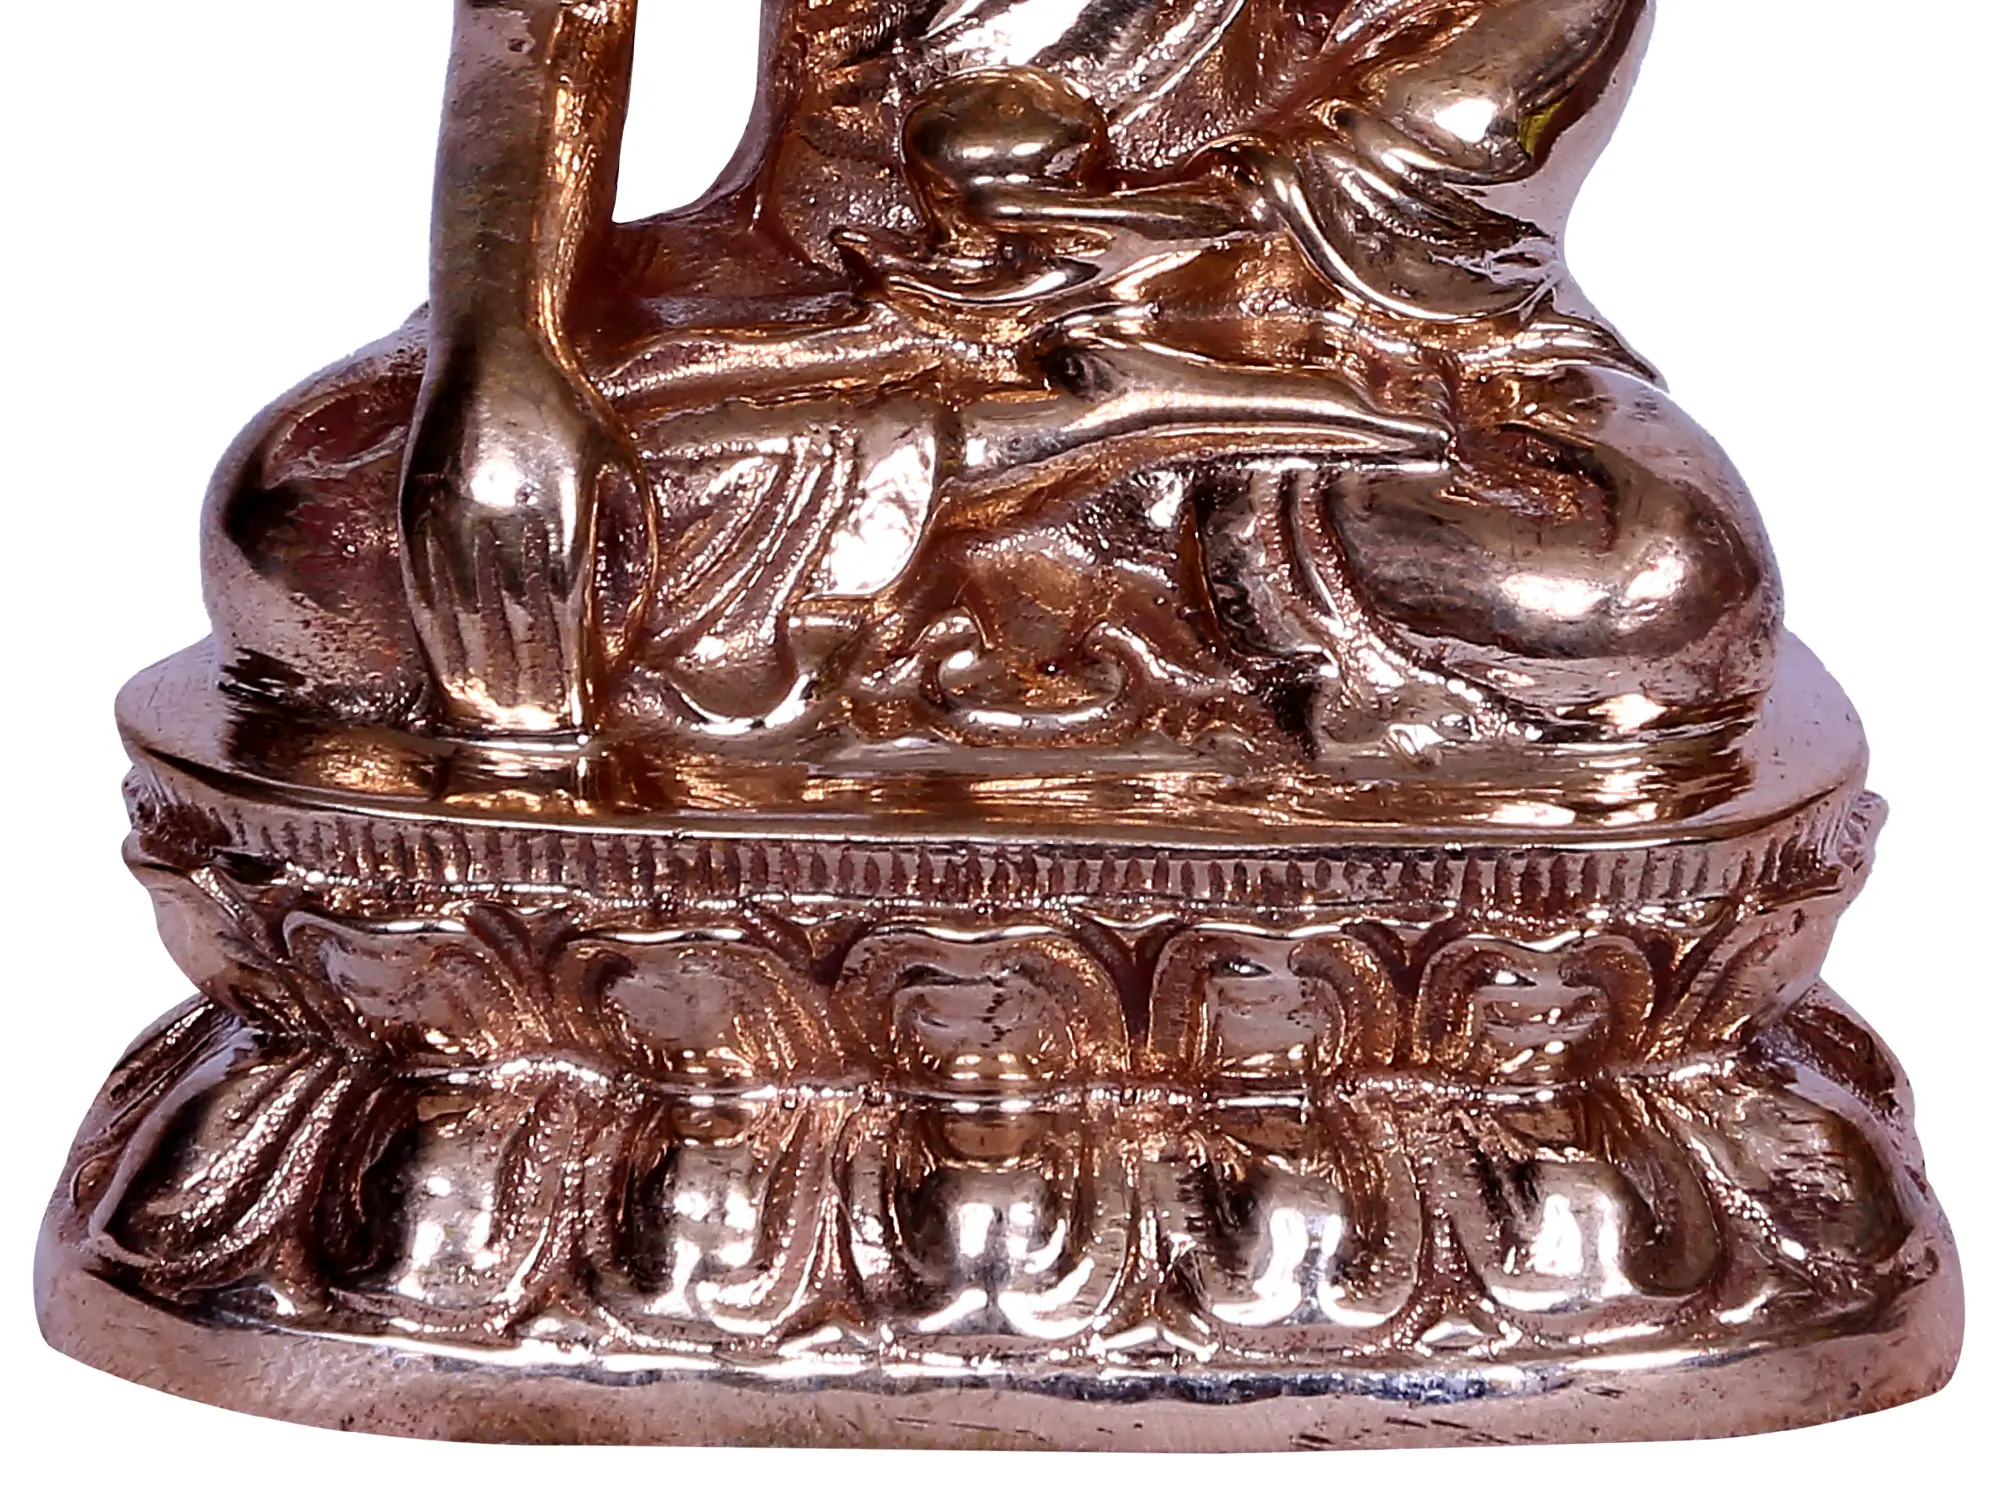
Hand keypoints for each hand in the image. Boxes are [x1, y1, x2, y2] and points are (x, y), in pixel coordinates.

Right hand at [400, 334, 643, 736]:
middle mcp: (506, 505)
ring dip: (479, 671)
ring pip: (466, 607)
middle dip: (528, 682)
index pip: (568, 606)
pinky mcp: (413, 500)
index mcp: (564, 500)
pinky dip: (436, 633)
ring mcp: (453, 503)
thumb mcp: (621, 469)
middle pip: (517, 616)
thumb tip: (626, 630)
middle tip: (538, 733)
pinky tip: (448, 668)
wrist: (493, 341)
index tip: (577, 711)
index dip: (571, 665)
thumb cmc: (572, 414)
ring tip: (493, 719)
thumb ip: (632, 545)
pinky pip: (424, 582)